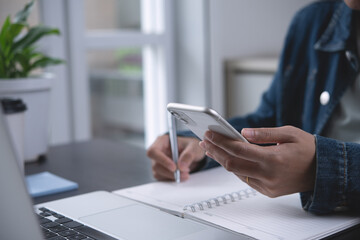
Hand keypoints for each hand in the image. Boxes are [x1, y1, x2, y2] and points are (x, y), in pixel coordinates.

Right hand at [147, 135, 205, 180]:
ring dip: (172, 177)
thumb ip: (188, 155)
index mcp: (162, 141)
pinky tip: (182, 175)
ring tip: (186, 173)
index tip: (174, 167)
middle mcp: (158, 152)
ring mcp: (158, 162)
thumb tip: (181, 166)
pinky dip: (172, 179)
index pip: (154, 151)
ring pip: (158, 174)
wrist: (194, 154)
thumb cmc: (191, 146)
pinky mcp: (161, 171)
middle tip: (184, 174)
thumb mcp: (194, 147)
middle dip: (170, 172)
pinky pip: (163, 179)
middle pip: (155, 165)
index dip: (162, 160)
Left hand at [199, 126, 315, 196]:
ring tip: (211, 147)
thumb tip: (242, 133)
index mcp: (274, 159)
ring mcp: (267, 186)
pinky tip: (227, 158)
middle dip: (216, 151)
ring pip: (236, 173)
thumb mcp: (289, 133)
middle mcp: (268, 175)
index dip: (221, 142)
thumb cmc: (308, 149)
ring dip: (222, 160)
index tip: (210, 133)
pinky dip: (234, 168)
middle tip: (205, 140)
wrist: (323, 171)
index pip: (239, 150)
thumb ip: (264, 133)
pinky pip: (245, 179)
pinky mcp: (267, 191)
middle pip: (232, 164)